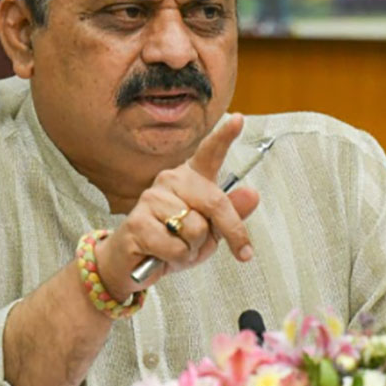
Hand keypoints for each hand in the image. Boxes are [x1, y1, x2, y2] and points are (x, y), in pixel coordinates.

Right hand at [95, 114, 259, 301]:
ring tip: (174, 247)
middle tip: (215, 248)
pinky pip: (175, 247)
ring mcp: (151, 198)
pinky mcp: (138, 221)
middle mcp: (170, 181)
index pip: (210, 154)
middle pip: (215, 202)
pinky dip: (175, 259)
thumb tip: (252, 194)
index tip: (237, 120)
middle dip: (226, 231)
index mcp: (190, 180)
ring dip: (191, 249)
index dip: (225, 136)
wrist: (132, 266)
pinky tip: (160, 254)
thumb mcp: (210, 233)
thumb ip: (231, 215)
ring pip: (195, 229)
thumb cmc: (171, 245)